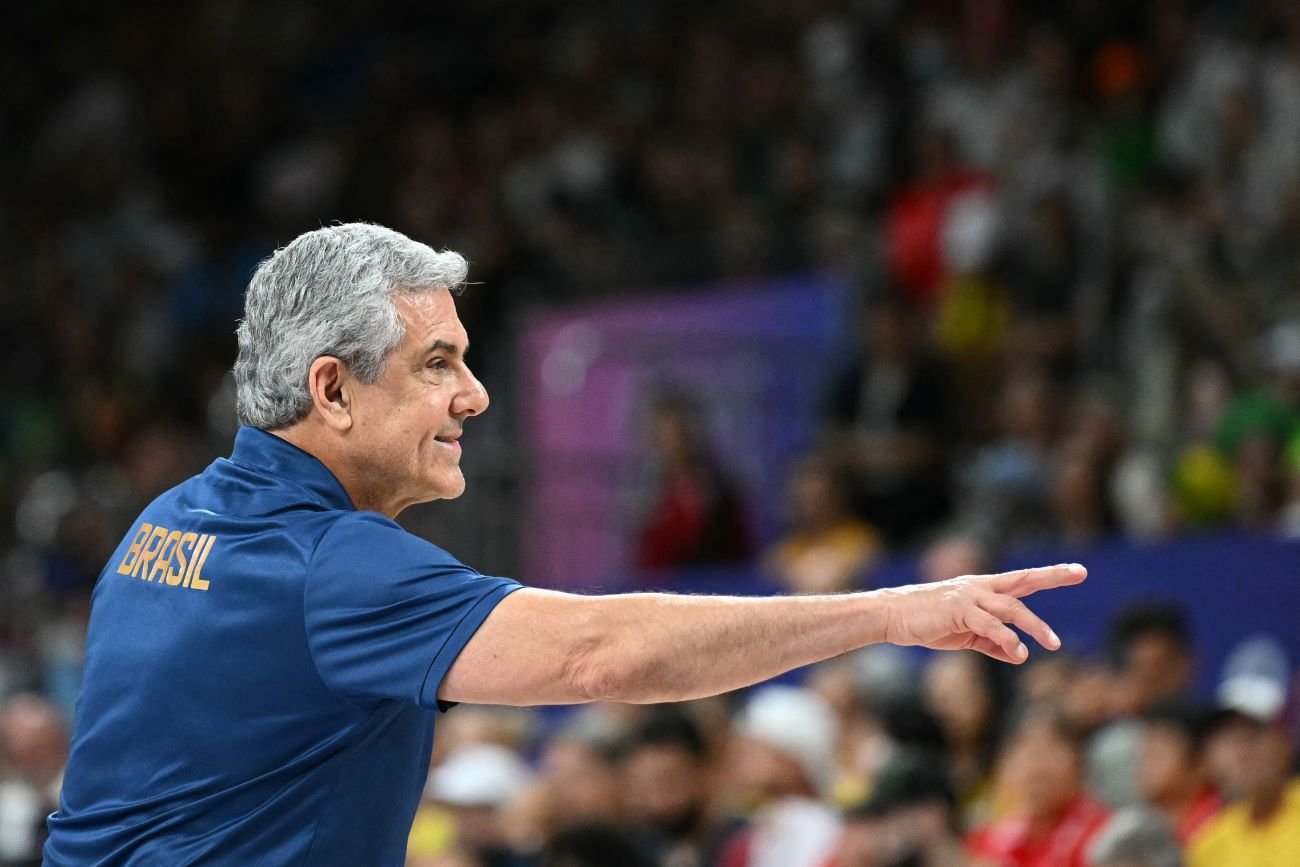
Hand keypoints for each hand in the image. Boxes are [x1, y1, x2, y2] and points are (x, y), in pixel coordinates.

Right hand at [876, 563, 1086, 662]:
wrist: (891, 616)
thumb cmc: (925, 623)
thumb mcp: (964, 635)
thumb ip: (991, 642)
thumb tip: (1017, 654)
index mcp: (981, 589)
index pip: (1021, 580)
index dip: (1048, 575)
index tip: (1076, 570)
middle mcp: (979, 587)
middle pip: (1022, 580)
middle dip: (1052, 576)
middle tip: (1081, 572)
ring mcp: (969, 597)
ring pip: (1011, 607)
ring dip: (1034, 625)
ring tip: (1053, 644)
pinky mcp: (959, 611)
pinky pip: (990, 625)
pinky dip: (1007, 640)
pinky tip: (1019, 653)